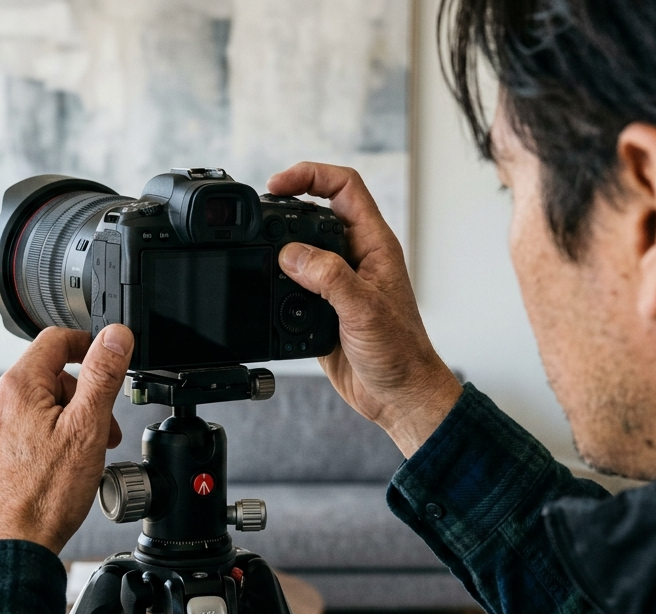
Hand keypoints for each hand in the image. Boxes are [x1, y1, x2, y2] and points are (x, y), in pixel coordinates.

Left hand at [0, 325, 134, 552]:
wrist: (7, 549)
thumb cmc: (44, 498)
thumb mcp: (87, 429)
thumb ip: (102, 375)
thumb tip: (115, 336)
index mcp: (16, 388)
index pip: (55, 341)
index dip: (88, 344)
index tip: (107, 357)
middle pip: (47, 379)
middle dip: (82, 399)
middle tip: (105, 433)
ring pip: (33, 409)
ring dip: (63, 423)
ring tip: (82, 458)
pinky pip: (17, 433)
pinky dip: (40, 442)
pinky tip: (54, 472)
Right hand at [269, 162, 462, 455]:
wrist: (397, 396)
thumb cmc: (400, 352)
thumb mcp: (364, 309)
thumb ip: (328, 277)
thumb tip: (289, 253)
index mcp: (374, 245)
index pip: (344, 188)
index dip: (310, 176)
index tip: (278, 184)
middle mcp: (355, 257)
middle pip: (316, 211)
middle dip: (285, 207)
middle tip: (257, 217)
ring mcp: (337, 282)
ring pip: (301, 247)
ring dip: (277, 246)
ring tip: (254, 249)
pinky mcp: (321, 307)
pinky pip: (291, 283)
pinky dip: (274, 281)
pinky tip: (263, 287)